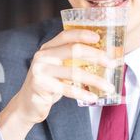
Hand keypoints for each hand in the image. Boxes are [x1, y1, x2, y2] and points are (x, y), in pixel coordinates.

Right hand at [0, 29, 114, 139]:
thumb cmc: (49, 85)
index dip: (83, 34)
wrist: (28, 105)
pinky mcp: (40, 85)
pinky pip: (67, 88)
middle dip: (96, 56)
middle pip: (73, 50)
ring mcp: (40, 70)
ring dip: (95, 80)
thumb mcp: (59, 69)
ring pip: (73, 72)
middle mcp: (42, 56)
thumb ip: (72, 61)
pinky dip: (83, 93)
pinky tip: (94, 97)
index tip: (99, 38)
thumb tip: (102, 57)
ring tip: (109, 87)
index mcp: (48, 48)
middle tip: (112, 64)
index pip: (66, 35)